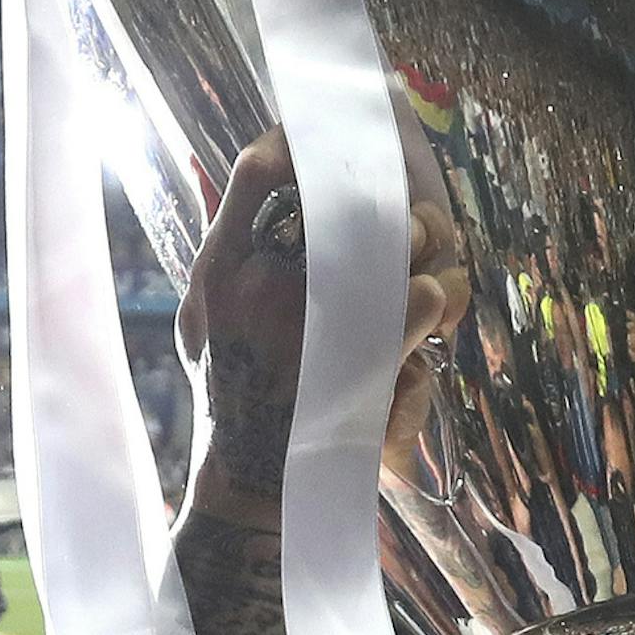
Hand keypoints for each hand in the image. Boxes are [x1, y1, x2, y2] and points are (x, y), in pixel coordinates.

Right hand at [181, 122, 464, 525]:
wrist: (251, 491)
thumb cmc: (230, 406)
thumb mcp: (204, 325)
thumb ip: (230, 264)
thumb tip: (265, 196)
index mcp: (220, 272)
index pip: (258, 172)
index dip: (301, 143)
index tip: (333, 146)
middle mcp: (261, 288)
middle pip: (345, 198)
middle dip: (388, 205)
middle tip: (414, 226)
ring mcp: (313, 322)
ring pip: (399, 243)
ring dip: (424, 254)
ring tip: (427, 281)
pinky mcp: (368, 360)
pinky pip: (423, 299)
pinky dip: (430, 309)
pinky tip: (422, 332)